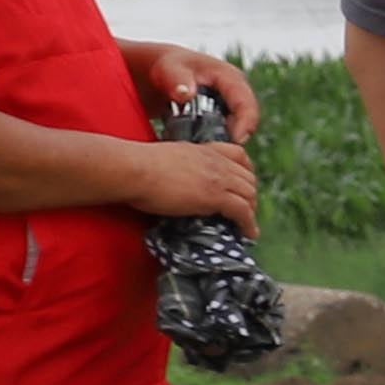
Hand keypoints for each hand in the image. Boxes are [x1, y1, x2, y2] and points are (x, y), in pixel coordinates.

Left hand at [131, 43, 258, 143]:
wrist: (162, 71)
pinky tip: (200, 152)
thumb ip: (177, 79)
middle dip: (235, 139)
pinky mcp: (220, 118)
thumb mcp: (169, 69)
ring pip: (235, 130)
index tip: (237, 141)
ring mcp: (229, 107)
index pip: (246, 104)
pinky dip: (215, 144)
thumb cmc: (167, 67)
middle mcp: (236, 94)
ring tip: (206, 154)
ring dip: (224, 144)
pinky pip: (224, 134)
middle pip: (245, 121)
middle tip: (217, 154)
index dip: (246, 123)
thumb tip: (187, 94)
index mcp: (231, 78)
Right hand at [132, 137, 260, 224]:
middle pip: (248, 178)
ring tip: (247, 225)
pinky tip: (249, 234)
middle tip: (245, 210)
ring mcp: (218, 178)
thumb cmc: (137, 166)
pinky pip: (243, 211)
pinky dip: (249, 224)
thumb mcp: (168, 159)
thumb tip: (180, 181)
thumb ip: (182, 167)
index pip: (239, 155)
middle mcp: (216, 161)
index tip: (244, 183)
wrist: (133, 169)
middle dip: (250, 195)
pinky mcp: (215, 196)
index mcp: (204, 150)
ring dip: (251, 211)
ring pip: (250, 194)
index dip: (246, 171)